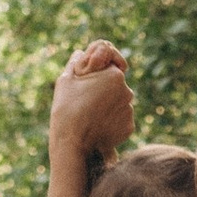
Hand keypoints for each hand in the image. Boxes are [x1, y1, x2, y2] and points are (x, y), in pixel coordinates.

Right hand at [49, 41, 132, 164]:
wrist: (72, 143)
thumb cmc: (67, 108)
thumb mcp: (66, 79)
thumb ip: (76, 62)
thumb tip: (81, 54)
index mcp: (115, 75)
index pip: (110, 65)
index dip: (97, 71)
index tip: (86, 80)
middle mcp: (128, 91)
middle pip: (115, 84)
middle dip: (103, 89)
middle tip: (84, 101)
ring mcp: (129, 111)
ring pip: (117, 102)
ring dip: (107, 105)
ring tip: (88, 116)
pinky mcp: (129, 128)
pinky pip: (119, 119)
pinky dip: (110, 121)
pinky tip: (96, 126)